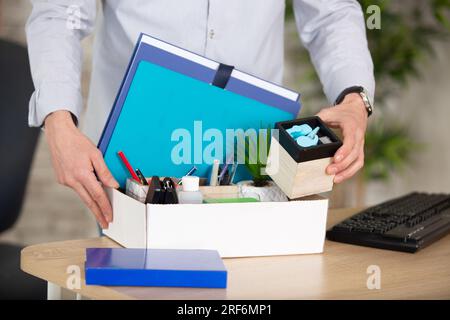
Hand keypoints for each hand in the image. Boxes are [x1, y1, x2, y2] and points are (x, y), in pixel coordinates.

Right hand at [44, 111, 118, 227]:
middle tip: (105, 223)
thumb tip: (113, 185)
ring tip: (101, 210)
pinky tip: (89, 188)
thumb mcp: (96, 155)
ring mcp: (65, 181)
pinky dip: (84, 190)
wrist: (59, 136)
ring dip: (92, 202)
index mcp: (82, 174)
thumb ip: (105, 172)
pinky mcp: (61, 180)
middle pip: (88, 201)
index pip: (97, 195)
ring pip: (82, 195)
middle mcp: (72, 180)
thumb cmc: (78, 143)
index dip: (105, 207)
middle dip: (98, 213)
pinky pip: (77, 188)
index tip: (110, 216)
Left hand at [316, 93, 367, 183]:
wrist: (356, 110)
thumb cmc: (341, 113)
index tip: (335, 159)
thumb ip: (318, 120)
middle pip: (354, 154)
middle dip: (342, 165)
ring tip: (335, 179)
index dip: (344, 151)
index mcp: (352, 126)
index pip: (350, 140)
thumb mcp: (329, 112)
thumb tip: (304, 129)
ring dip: (347, 171)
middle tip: (329, 171)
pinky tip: (340, 177)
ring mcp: (360, 144)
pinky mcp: (359, 150)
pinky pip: (358, 163)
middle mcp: (359, 137)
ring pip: (358, 160)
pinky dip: (350, 171)